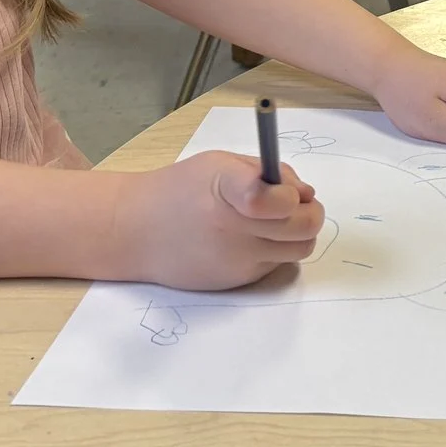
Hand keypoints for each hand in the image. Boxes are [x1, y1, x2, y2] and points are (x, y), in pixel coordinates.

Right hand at [119, 150, 321, 289]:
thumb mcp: (221, 164)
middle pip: (304, 229)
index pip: (274, 200)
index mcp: (227, 191)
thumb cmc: (181, 189)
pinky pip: (274, 264)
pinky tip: (248, 238)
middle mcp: (233, 231)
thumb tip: (307, 195)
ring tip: (275, 221)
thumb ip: (269, 172)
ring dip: (297, 235)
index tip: (285, 191)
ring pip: (298, 250)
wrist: (135, 231)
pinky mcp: (235, 282)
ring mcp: (235, 261)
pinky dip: (273, 251)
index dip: (290, 195)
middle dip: (310, 214)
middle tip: (297, 205)